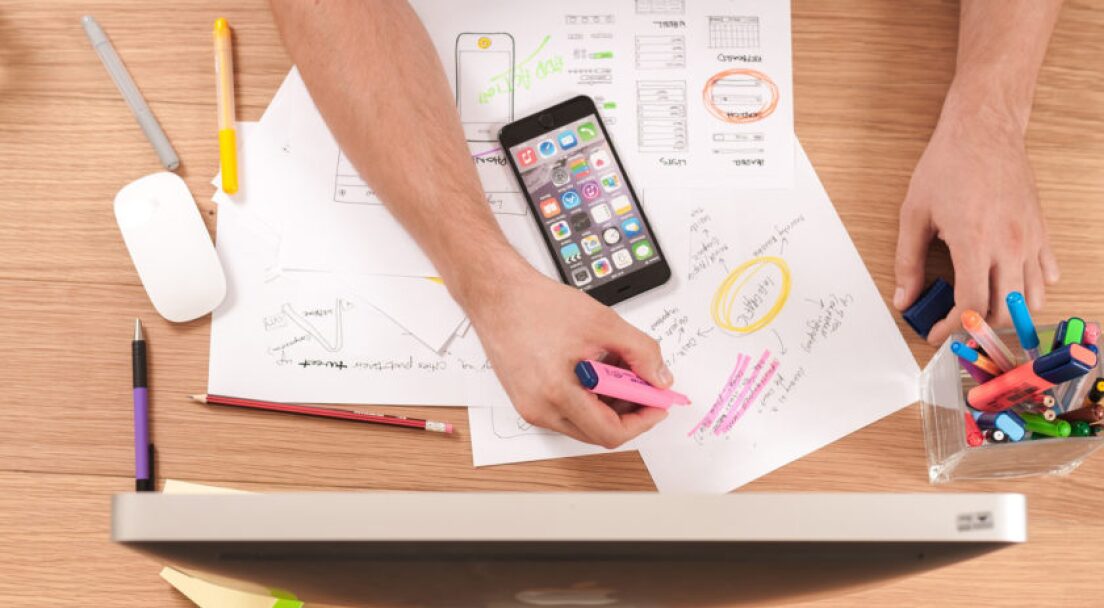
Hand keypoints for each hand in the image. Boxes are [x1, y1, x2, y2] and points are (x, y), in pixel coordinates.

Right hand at [464, 260, 671, 447]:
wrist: (497, 295)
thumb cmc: (536, 305)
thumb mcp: (603, 323)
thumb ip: (641, 352)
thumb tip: (660, 378)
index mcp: (557, 393)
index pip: (610, 433)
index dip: (642, 421)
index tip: (658, 404)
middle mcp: (540, 409)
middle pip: (598, 432)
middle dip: (628, 411)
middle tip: (644, 385)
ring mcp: (530, 407)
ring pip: (583, 423)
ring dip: (609, 403)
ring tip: (617, 368)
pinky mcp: (526, 400)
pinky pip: (566, 411)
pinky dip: (588, 397)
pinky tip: (596, 368)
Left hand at [893, 88, 1058, 344]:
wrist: (984, 130)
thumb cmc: (947, 165)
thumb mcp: (914, 214)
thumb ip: (908, 262)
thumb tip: (904, 298)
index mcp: (975, 243)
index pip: (971, 307)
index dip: (952, 328)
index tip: (936, 333)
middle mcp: (1009, 246)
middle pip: (1004, 312)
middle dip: (978, 327)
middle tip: (955, 325)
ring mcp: (1030, 239)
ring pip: (1031, 298)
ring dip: (1007, 313)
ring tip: (981, 309)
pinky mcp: (1041, 230)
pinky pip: (1046, 273)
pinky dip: (1031, 289)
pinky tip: (1008, 285)